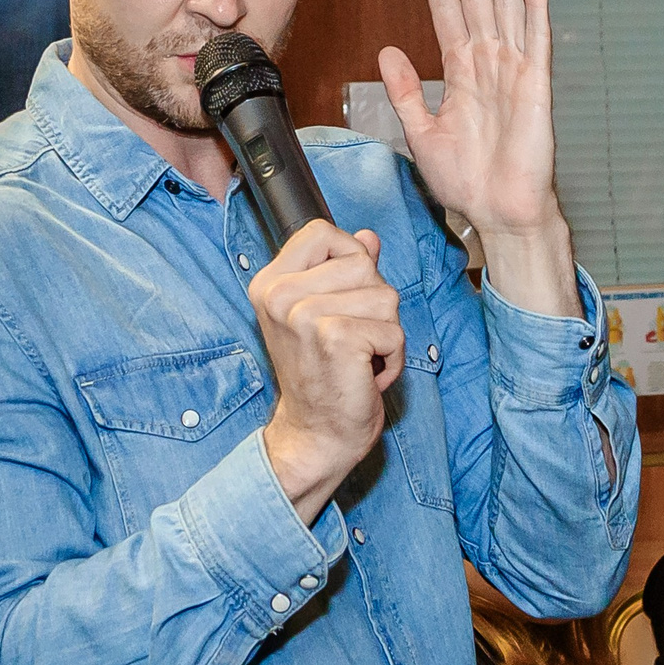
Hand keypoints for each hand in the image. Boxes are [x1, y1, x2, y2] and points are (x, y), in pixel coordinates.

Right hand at [253, 222, 404, 520]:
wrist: (315, 433)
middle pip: (362, 262)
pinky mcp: (335, 337)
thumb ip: (344, 270)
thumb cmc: (323, 375)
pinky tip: (365, 374)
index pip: (322, 231)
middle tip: (350, 339)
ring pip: (385, 296)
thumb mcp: (325, 314)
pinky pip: (393, 330)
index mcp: (270, 283)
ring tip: (358, 357)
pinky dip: (392, 357)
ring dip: (385, 332)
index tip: (341, 299)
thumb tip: (368, 236)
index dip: (349, 258)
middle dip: (373, 303)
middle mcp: (279, 295)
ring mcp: (304, 315)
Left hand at [377, 0, 576, 314]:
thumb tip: (387, 51)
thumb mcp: (421, 132)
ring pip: (507, 8)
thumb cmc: (467, 181)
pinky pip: (537, 39)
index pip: (447, 14)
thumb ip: (405, 91)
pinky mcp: (537, 86)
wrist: (499, 212)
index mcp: (462, 74)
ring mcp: (515, 71)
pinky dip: (536, 7)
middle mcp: (489, 64)